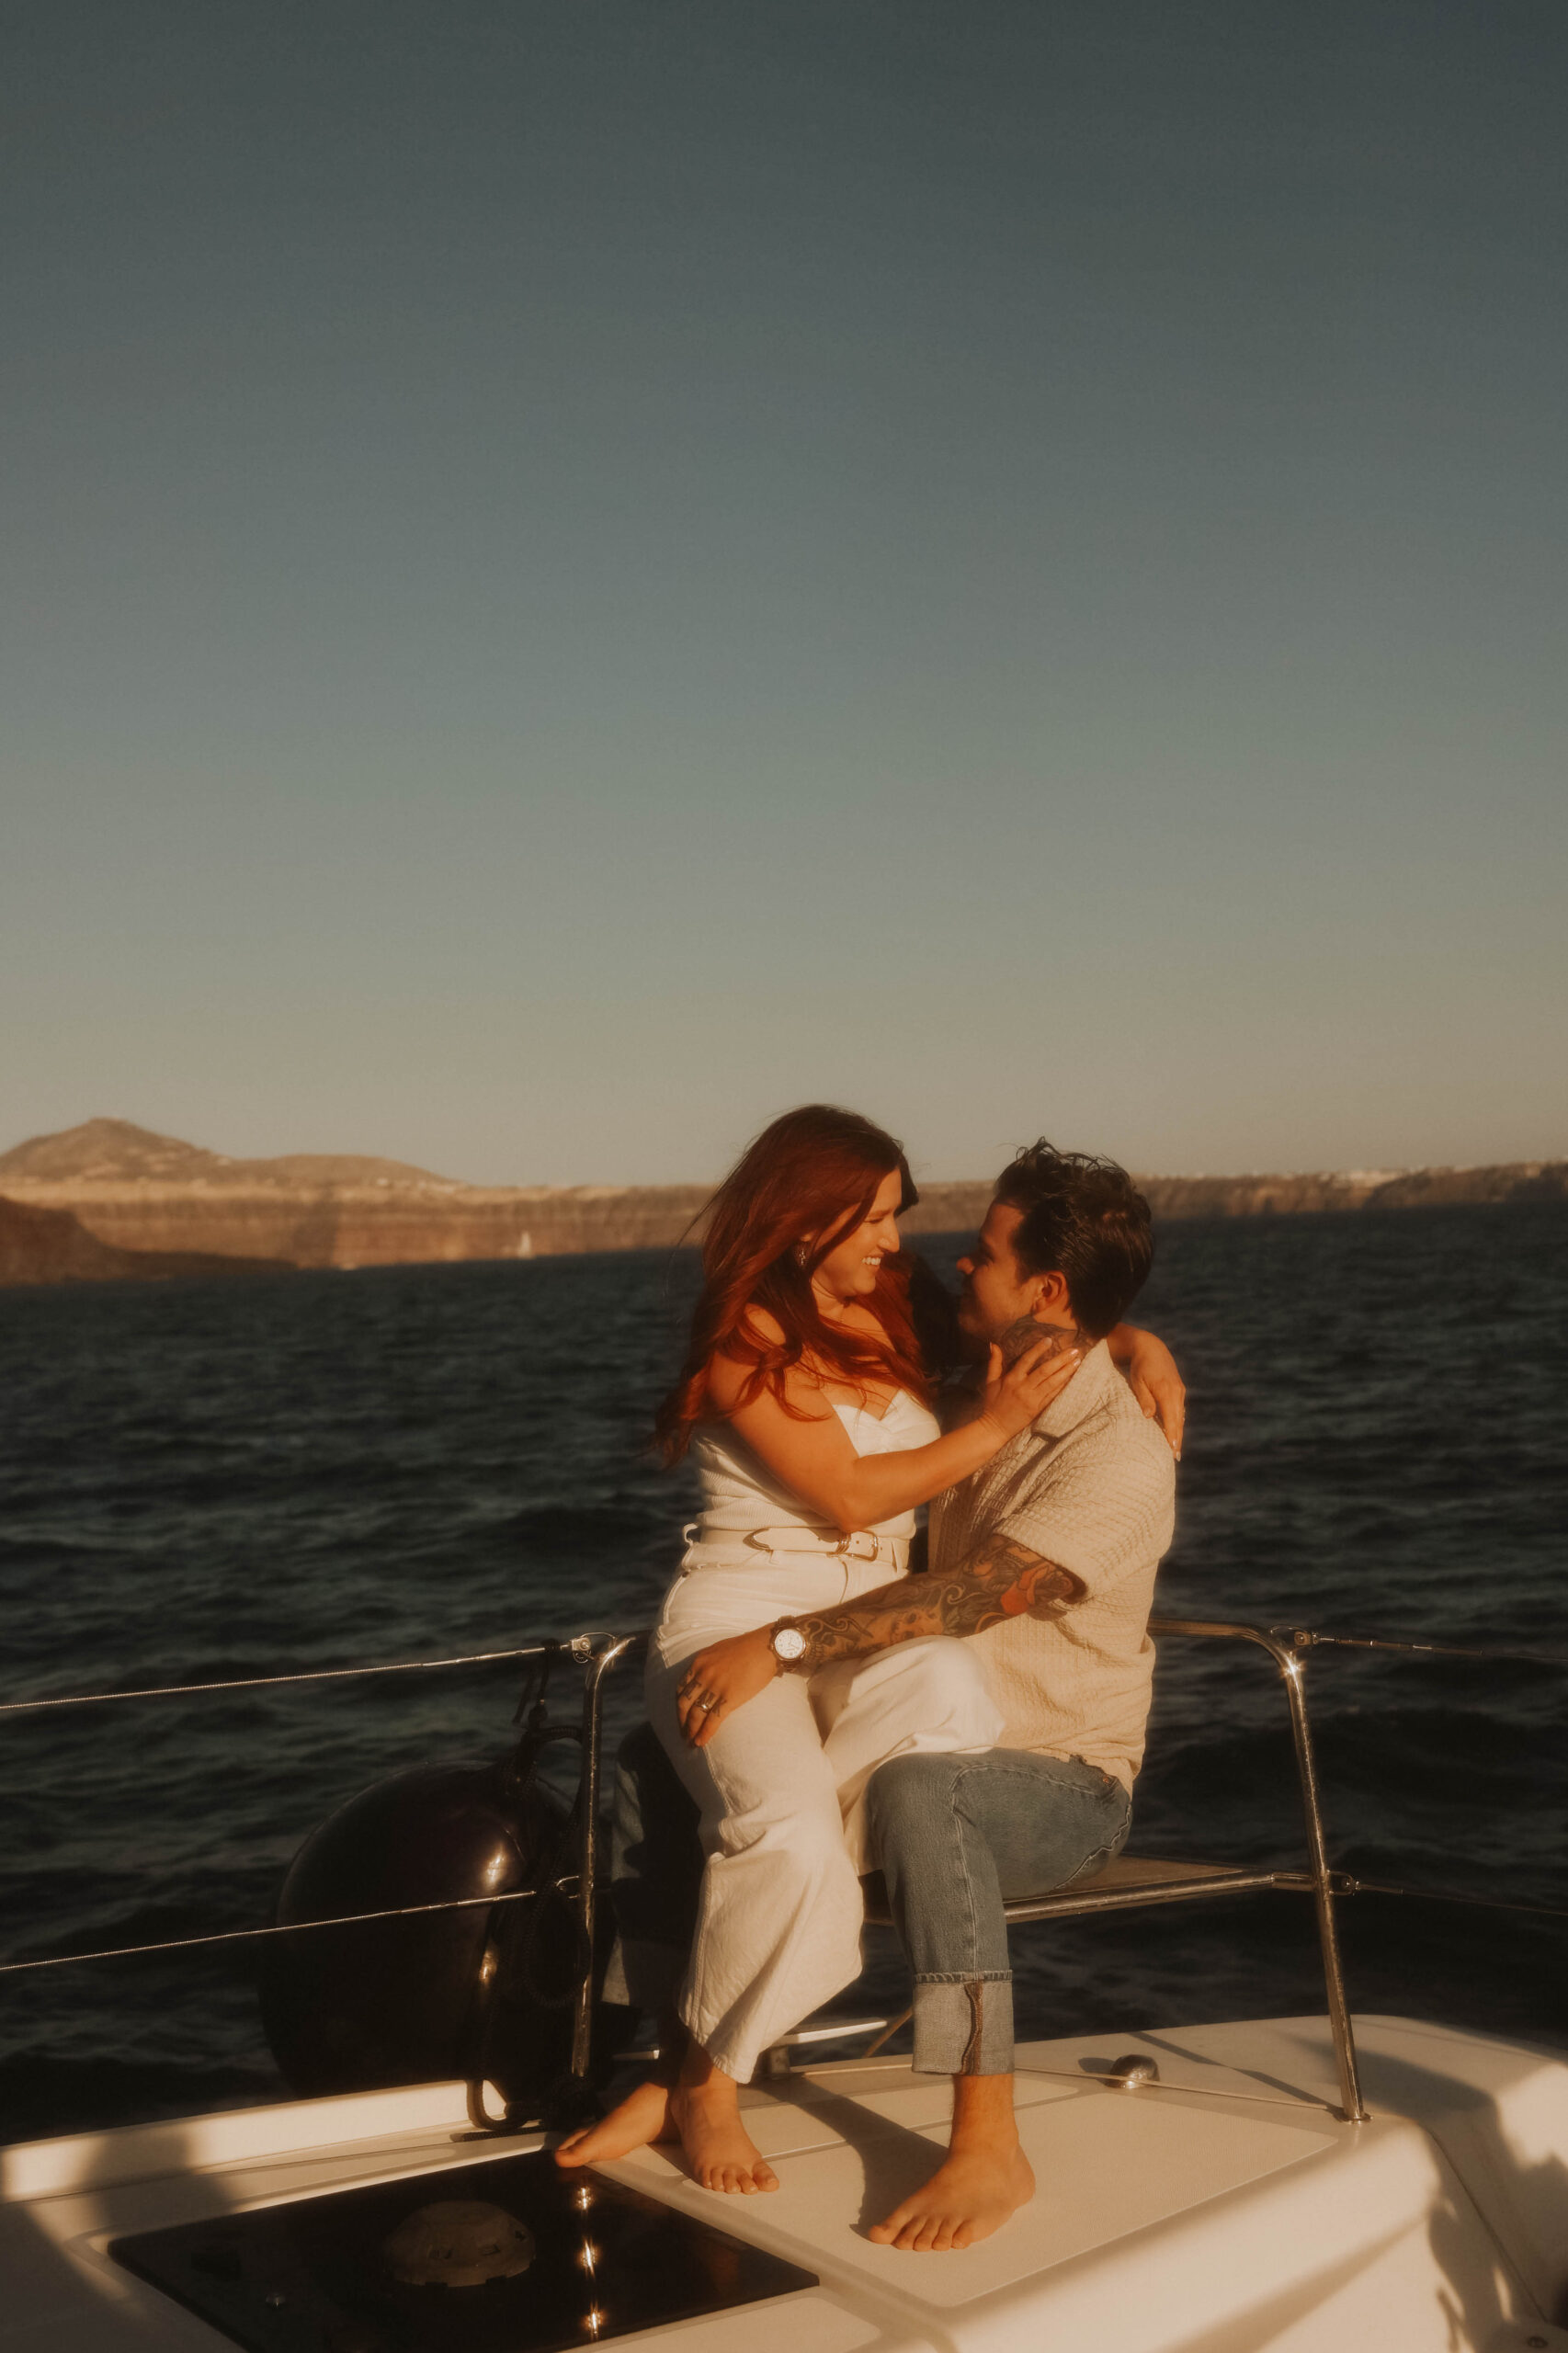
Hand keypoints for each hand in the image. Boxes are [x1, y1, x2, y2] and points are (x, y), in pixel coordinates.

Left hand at [676, 1628, 777, 1746]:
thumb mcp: (719, 1650)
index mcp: (699, 1662)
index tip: (681, 1715)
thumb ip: (708, 1664)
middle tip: (683, 1733)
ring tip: (691, 1742)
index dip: (679, 1705)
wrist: (766, 1647)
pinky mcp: (729, 1698)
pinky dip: (705, 1733)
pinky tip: (701, 1742)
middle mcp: (703, 1675)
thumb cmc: (747, 1647)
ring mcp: (715, 1687)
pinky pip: (712, 1720)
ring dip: (691, 1731)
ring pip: (696, 1714)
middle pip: (684, 1703)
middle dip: (682, 1721)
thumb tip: (705, 1677)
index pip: (681, 1688)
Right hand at [978, 1335, 1081, 1442]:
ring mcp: (1032, 1399)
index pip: (1027, 1360)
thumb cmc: (992, 1404)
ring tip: (1077, 1362)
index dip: (1038, 1349)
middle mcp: (1023, 1388)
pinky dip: (1062, 1387)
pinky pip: (1052, 1396)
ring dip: (1066, 1372)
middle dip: (1060, 1359)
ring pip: (1052, 1383)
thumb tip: (993, 1343)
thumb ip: (994, 1362)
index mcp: (1011, 1379)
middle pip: (1044, 1371)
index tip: (1050, 1340)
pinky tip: (1071, 1379)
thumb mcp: (990, 1381)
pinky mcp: (1037, 1410)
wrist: (995, 1428)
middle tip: (1074, 1351)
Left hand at [1123, 1331, 1185, 1457]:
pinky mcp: (1178, 1389)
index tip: (1172, 1449)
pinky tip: (1174, 1431)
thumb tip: (1148, 1417)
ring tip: (1175, 1449)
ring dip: (1178, 1431)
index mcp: (1166, 1391)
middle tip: (1175, 1457)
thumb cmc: (1138, 1365)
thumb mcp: (1137, 1381)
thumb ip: (1144, 1398)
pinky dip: (1177, 1421)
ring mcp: (1179, 1390)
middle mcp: (1177, 1392)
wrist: (1149, 1347)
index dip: (1172, 1435)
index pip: (1171, 1418)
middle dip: (1177, 1438)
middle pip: (1178, 1420)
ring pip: (1179, 1415)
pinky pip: (1178, 1409)